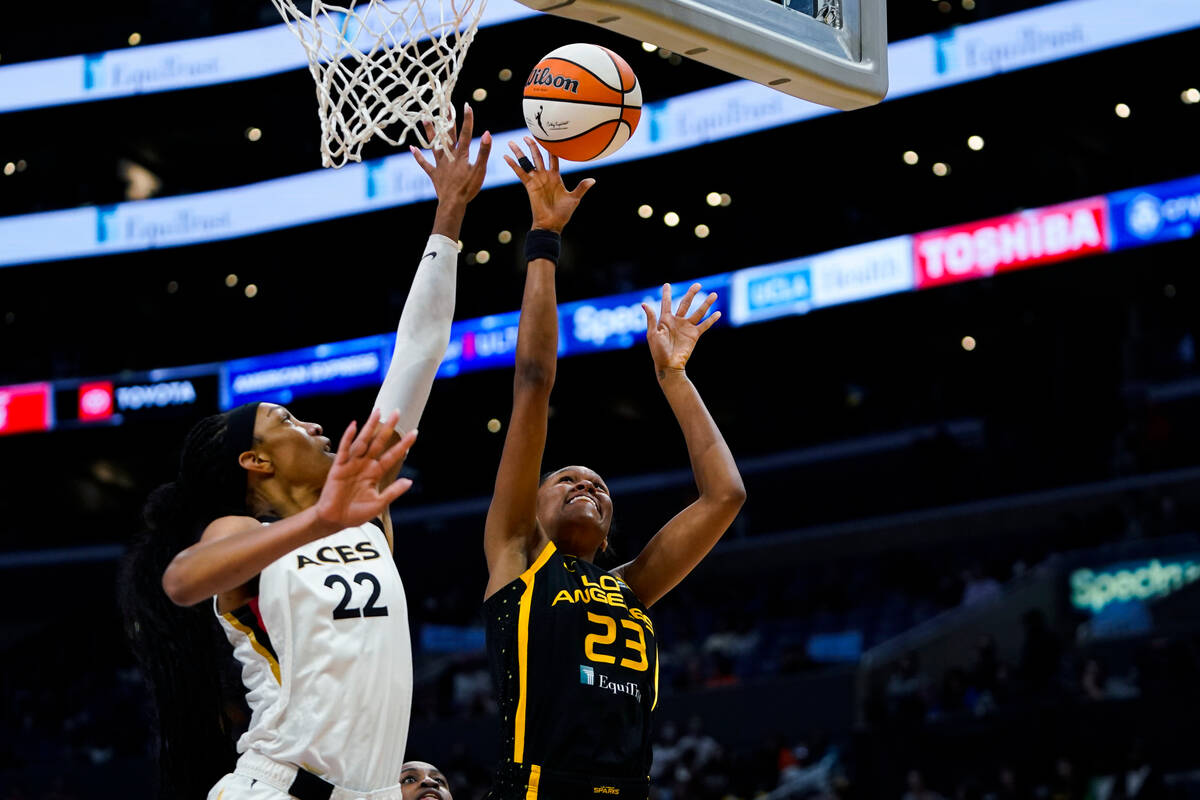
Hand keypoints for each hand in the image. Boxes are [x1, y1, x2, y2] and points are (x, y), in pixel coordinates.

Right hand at [315, 409, 417, 531]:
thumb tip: (410, 481)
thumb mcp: (378, 504)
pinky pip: (344, 450)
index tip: (415, 432)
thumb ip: (392, 492)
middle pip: (378, 442)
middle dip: (387, 428)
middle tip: (397, 412)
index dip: (403, 445)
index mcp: (375, 473)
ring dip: (369, 427)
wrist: (334, 520)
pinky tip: (354, 426)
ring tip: (378, 411)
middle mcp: (365, 465)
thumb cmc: (356, 513)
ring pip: (362, 441)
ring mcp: (352, 464)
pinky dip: (348, 438)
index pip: (392, 455)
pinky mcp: (338, 467)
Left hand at [411, 103, 491, 208]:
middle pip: (448, 135)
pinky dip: (418, 156)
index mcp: (461, 155)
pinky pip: (424, 164)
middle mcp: (449, 156)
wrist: (453, 203)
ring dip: (430, 132)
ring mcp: (440, 165)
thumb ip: (483, 151)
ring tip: (425, 119)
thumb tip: (487, 134)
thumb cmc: (468, 188)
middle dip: (448, 119)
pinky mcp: (434, 174)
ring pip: (434, 145)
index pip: (465, 134)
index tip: (466, 105)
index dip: (467, 120)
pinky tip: (412, 147)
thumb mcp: (480, 170)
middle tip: (445, 105)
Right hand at [503, 138, 594, 232]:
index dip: (551, 148)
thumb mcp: (574, 198)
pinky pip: (520, 173)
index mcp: (555, 177)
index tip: (549, 137)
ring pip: (527, 162)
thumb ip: (581, 188)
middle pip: (537, 156)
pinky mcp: (529, 186)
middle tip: (527, 135)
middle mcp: (544, 176)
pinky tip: (506, 157)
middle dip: (532, 146)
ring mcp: (536, 180)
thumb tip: (593, 180)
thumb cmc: (563, 213)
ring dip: (519, 152)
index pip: (553, 158)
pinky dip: (513, 165)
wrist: (552, 224)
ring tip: (511, 142)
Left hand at [642, 283, 720, 374]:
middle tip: (698, 285)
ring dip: (706, 304)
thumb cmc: (658, 351)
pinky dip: (711, 319)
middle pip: (685, 304)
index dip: (666, 294)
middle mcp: (677, 321)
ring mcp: (686, 328)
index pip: (667, 303)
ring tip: (714, 295)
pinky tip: (718, 313)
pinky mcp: (694, 335)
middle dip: (692, 294)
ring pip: (698, 312)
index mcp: (665, 320)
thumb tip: (644, 304)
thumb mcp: (653, 334)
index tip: (667, 284)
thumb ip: (651, 318)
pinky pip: (704, 325)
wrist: (669, 365)